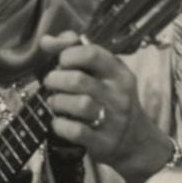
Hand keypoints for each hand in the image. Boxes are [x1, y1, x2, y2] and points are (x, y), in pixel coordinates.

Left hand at [43, 40, 166, 178]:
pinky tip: (58, 123)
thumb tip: (45, 41)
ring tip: (54, 102)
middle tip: (51, 83)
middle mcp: (118, 94)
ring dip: (57, 102)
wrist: (135, 141)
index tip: (61, 62)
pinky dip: (60, 126)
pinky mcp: (103, 141)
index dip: (68, 54)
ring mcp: (112, 119)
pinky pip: (76, 131)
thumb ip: (77, 53)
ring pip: (79, 105)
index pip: (92, 54)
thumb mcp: (104, 74)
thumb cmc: (111, 100)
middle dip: (55, 80)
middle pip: (78, 80)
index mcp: (119, 73)